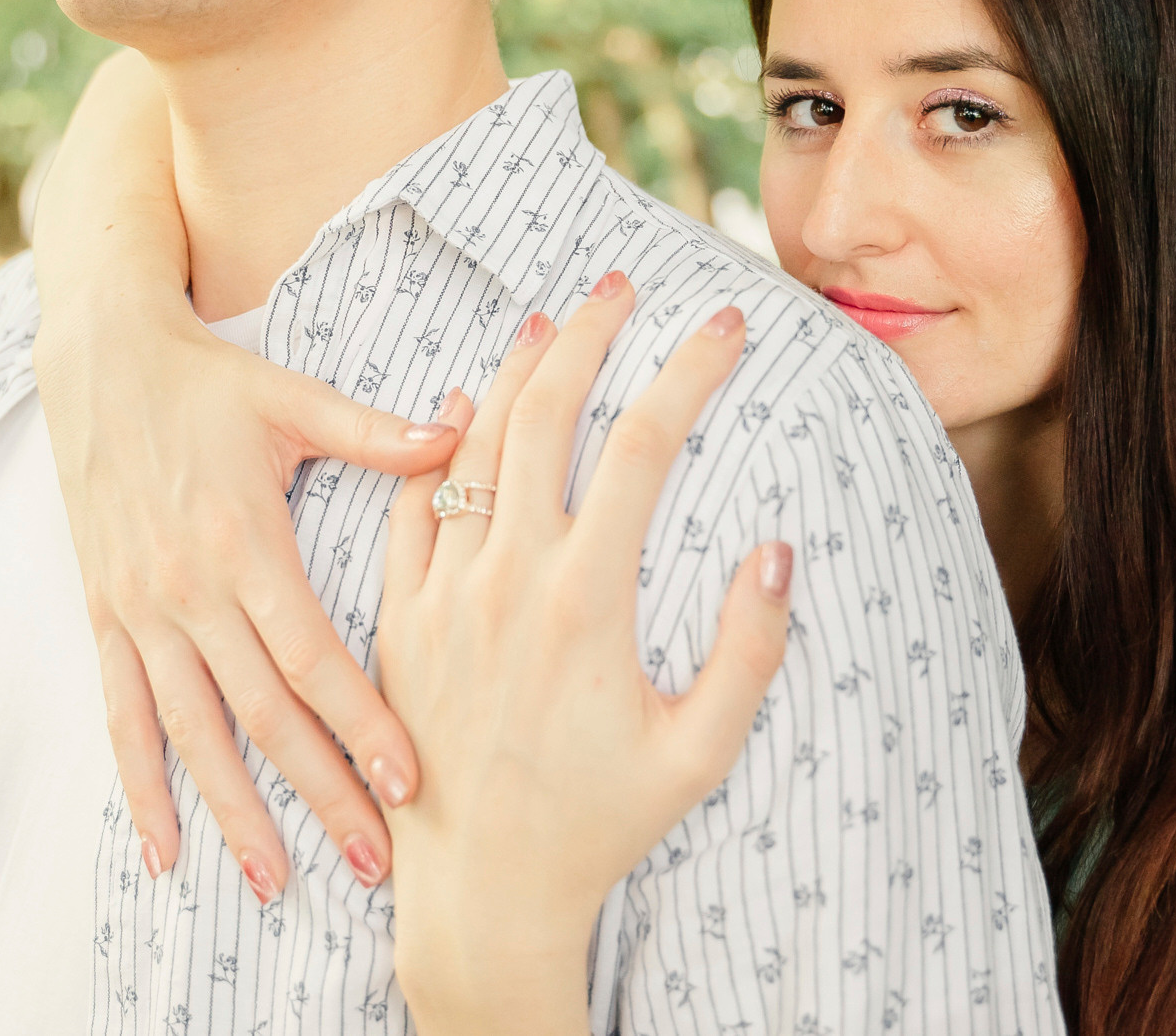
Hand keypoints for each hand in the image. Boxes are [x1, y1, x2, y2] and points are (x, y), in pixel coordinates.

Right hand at [30, 48, 463, 898]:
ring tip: (275, 881)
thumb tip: (461, 431)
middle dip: (319, 791)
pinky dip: (141, 787)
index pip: (310, 657)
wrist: (99, 358)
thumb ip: (376, 432)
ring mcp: (142, 611)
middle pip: (261, 715)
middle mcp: (188, 591)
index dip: (359, 722)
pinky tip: (165, 849)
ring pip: (193, 733)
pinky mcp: (107, 616)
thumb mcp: (293, 397)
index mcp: (244, 541)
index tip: (408, 781)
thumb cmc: (208, 377)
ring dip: (234, 811)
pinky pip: (123, 717)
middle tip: (373, 860)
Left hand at [378, 273, 794, 1033]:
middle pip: (547, 414)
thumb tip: (777, 548)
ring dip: (514, 370)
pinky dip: (435, 443)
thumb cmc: (600, 824)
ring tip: (549, 319)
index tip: (725, 322)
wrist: (480, 891)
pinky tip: (461, 405)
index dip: (688, 369)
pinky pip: (409, 505)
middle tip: (619, 284)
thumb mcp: (700, 753)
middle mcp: (508, 579)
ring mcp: (444, 592)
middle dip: (589, 333)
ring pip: (473, 443)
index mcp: (587, 601)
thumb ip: (748, 650)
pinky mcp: (398, 616)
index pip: (642, 445)